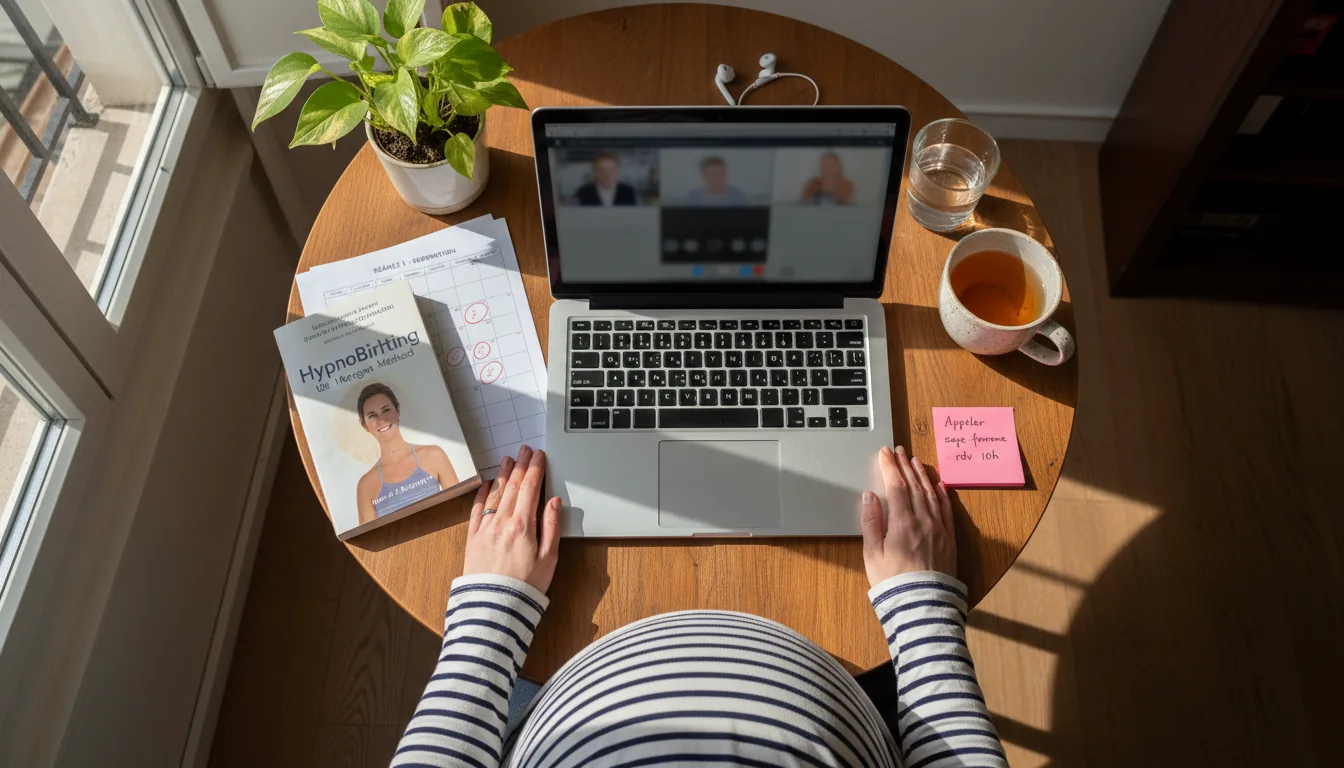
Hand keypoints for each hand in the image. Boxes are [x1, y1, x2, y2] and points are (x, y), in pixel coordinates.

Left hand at [463, 446, 561, 592]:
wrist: (494, 607)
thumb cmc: (525, 587)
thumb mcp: (549, 558)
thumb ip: (552, 527)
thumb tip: (554, 502)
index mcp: (523, 525)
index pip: (530, 488)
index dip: (535, 469)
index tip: (539, 456)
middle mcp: (502, 522)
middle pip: (512, 486)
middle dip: (520, 465)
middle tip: (524, 450)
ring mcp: (485, 528)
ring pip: (494, 494)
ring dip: (502, 474)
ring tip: (507, 460)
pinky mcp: (472, 538)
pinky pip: (477, 509)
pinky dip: (482, 494)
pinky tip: (485, 485)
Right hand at [860, 445, 955, 585]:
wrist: (923, 605)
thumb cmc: (892, 582)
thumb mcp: (873, 554)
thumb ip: (871, 522)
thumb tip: (870, 496)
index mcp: (902, 523)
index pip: (897, 486)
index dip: (890, 467)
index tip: (884, 453)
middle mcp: (924, 520)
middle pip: (914, 486)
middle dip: (906, 466)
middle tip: (899, 450)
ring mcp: (939, 528)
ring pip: (931, 494)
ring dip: (923, 475)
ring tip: (916, 461)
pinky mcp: (949, 538)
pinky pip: (946, 509)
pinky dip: (941, 494)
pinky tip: (938, 484)